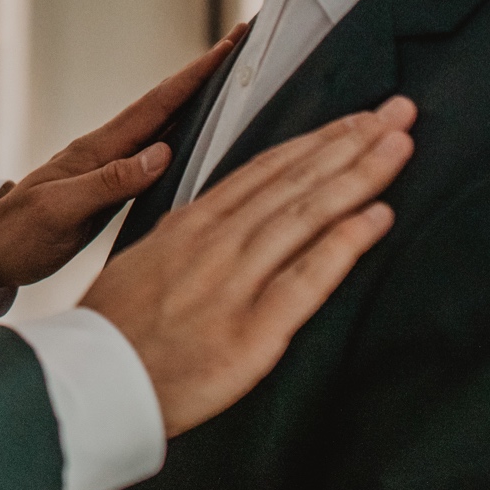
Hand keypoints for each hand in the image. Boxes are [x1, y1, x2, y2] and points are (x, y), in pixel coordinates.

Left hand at [0, 24, 246, 290]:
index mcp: (98, 150)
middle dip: (205, 75)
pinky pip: (155, 155)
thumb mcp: (62, 211)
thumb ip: (109, 183)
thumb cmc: (19, 233)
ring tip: (232, 82)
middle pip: (165, 105)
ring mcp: (109, 167)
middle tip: (241, 44)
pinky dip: (182, 139)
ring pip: (163, 126)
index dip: (195, 75)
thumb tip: (162, 153)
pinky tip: (198, 140)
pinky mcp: (110, 187)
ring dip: (197, 102)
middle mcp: (107, 150)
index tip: (228, 44)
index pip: (156, 105)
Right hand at [81, 95, 416, 436]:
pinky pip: (306, 279)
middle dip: (350, 142)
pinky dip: (344, 243)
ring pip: (305, 215)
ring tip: (399, 144)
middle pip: (294, 181)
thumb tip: (220, 214)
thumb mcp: (148, 260)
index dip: (316, 141)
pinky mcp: (251, 330)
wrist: (91, 378)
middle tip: (397, 110)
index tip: (357, 119)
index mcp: (193, 224)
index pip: (266, 169)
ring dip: (357, 175)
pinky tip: (378, 217)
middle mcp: (217, 242)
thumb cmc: (118, 326)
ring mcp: (234, 282)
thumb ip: (189, 235)